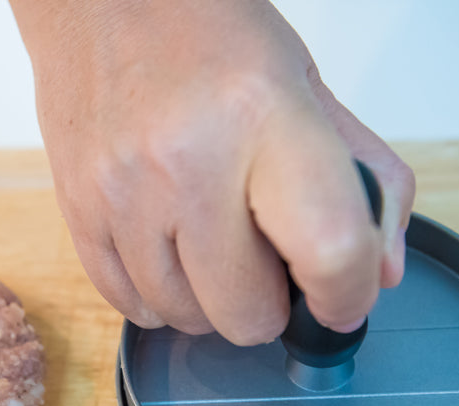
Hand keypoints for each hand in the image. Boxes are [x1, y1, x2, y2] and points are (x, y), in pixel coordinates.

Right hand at [10, 0, 414, 344]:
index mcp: (263, 113)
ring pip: (187, 319)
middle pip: (247, 312)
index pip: (330, 248)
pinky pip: (129, 306)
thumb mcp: (306, 84)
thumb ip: (364, 175)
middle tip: (268, 260)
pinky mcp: (77, 211)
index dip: (347, 293)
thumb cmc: (207, 33)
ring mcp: (121, 192)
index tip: (342, 296)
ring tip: (214, 244)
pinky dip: (162, 298)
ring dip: (213, 302)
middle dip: (272, 304)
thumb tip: (381, 271)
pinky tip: (172, 253)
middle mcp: (185, 159)